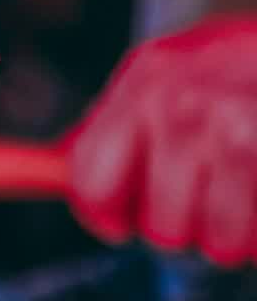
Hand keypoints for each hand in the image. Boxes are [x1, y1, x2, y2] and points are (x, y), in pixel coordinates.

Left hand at [66, 13, 256, 266]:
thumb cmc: (247, 60)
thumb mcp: (173, 68)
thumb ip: (121, 119)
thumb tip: (62, 168)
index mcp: (145, 84)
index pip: (91, 181)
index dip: (104, 215)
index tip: (120, 222)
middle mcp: (183, 107)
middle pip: (160, 225)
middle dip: (184, 226)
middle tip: (206, 198)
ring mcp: (235, 133)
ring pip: (218, 241)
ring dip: (235, 235)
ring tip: (245, 197)